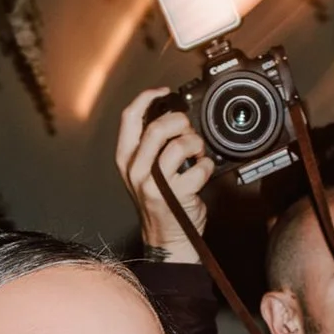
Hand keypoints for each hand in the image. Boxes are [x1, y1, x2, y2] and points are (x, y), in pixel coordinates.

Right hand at [116, 88, 214, 261]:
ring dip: (196, 144)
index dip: (148, 98)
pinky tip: (203, 172)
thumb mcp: (146, 171)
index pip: (129, 117)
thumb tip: (172, 116)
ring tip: (198, 153)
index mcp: (126, 159)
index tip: (165, 92)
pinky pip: (198, 169)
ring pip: (178, 146)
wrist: (167, 240)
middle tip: (188, 130)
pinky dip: (207, 167)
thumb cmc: (161, 204)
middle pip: (157, 127)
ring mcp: (154, 184)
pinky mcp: (175, 196)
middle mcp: (136, 170)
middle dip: (180, 122)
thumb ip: (151, 145)